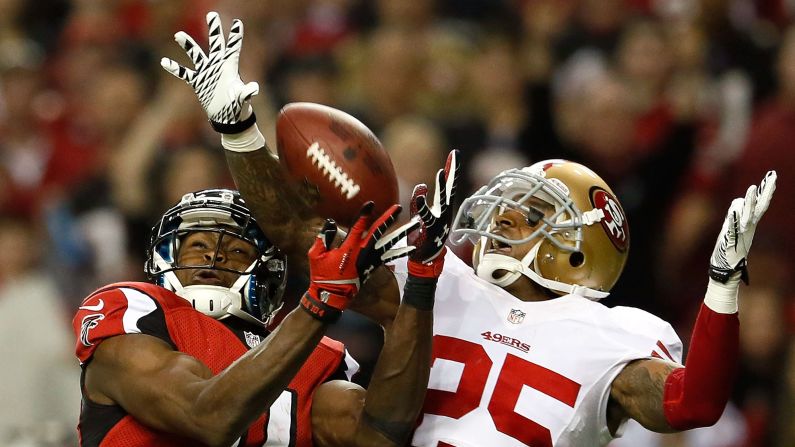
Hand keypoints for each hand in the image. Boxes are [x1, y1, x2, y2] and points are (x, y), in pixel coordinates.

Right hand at [160, 11, 258, 130]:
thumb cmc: (238, 107)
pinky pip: (184, 73)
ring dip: (188, 45)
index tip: (237, 22)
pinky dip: (175, 68)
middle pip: (215, 44)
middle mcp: (217, 66)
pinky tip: (164, 61)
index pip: (233, 47)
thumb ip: (247, 92)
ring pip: (196, 55)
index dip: (235, 35)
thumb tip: (254, 88)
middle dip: (214, 29)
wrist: (228, 118)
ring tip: (179, 34)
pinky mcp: (198, 82)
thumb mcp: (243, 99)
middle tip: (212, 14)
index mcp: (229, 67)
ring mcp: (207, 73)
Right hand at [301, 202, 417, 321]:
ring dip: (402, 233)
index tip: (371, 204)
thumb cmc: (322, 274)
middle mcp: (363, 252)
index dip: (364, 214)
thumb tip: (331, 222)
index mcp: (349, 247)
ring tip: (416, 225)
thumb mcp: (315, 254)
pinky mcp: (374, 265)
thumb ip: (323, 236)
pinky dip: (401, 252)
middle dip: (388, 218)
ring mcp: (370, 259)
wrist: (332, 296)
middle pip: (379, 232)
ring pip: (390, 243)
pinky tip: (412, 248)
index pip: (358, 227)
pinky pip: (390, 257)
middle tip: (399, 207)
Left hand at [408, 150, 460, 276]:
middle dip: (453, 172)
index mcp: (442, 208)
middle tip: (456, 155)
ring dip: (442, 186)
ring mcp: (439, 221)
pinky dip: (421, 205)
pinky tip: (419, 194)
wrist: (424, 260)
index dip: (451, 169)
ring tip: (441, 172)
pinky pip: (426, 216)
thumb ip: (420, 200)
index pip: (449, 185)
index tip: (455, 153)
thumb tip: (421, 186)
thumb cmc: (422, 237)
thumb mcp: (420, 216)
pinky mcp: (431, 230)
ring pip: (442, 201)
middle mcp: (444, 212)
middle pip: (451, 189)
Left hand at [709, 171, 775, 282]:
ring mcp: (741, 233)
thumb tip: (738, 203)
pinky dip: (733, 219)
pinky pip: (732, 228)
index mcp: (750, 222)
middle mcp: (748, 226)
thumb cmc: (730, 246)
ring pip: (747, 214)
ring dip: (749, 201)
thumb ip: (737, 214)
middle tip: (773, 176)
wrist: (726, 266)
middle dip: (766, 191)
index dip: (766, 191)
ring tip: (752, 187)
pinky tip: (733, 212)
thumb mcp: (734, 226)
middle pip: (760, 206)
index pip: (761, 204)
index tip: (772, 177)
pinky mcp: (730, 240)